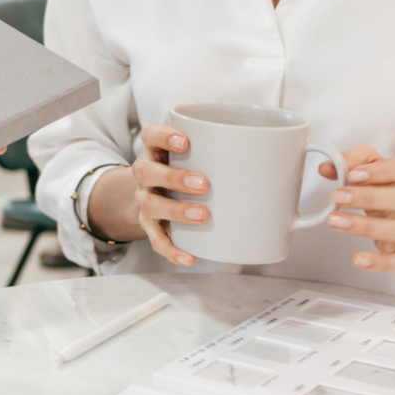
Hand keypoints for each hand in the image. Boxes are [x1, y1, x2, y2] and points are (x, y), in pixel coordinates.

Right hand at [87, 122, 208, 266]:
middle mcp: (144, 176)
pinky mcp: (148, 226)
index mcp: (153, 152)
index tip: (185, 140)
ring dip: (177, 211)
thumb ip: (206, 151)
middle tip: (203, 183)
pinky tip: (190, 258)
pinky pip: (156, 240)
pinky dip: (172, 251)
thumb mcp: (178, 156)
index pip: (151, 136)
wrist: (141, 196)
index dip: (164, 136)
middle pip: (148, 173)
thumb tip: (254, 150)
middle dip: (175, 178)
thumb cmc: (172, 171)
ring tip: (203, 216)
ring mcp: (143, 202)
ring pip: (152, 207)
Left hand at [325, 147, 394, 272]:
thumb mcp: (375, 165)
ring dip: (368, 227)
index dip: (385, 171)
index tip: (354, 175)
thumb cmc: (393, 185)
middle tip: (338, 197)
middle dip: (371, 198)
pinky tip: (358, 259)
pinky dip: (381, 263)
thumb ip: (352, 162)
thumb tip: (326, 167)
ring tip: (336, 221)